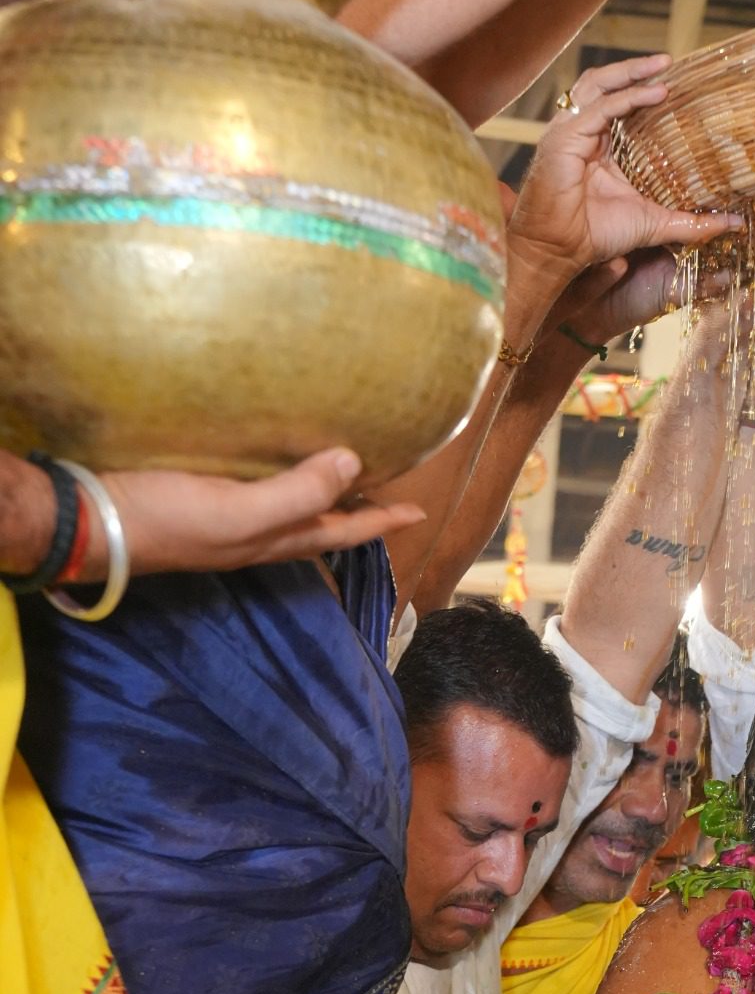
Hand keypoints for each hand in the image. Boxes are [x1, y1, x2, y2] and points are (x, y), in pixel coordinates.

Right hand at [102, 449, 422, 574]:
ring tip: (344, 467)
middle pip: (323, 524)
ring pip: (292, 508)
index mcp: (276, 539)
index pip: (344, 531)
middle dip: (359, 508)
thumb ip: (297, 493)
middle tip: (390, 486)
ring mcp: (230, 518)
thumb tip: (352, 462)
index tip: (420, 509)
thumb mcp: (239, 512)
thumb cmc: (169, 520)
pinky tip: (270, 454)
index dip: (383, 519)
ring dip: (322, 491)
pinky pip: (257, 487)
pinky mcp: (202, 497)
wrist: (94, 524)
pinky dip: (278, 473)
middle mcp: (260, 533)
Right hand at [506, 57, 738, 296]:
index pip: (619, 104)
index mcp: (598, 146)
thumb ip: (692, 222)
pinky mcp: (563, 139)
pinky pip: (597, 109)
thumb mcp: (656, 224)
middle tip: (669, 62)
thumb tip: (734, 223)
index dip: (643, 88)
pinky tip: (654, 93)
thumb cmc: (596, 236)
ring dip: (629, 72)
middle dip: (635, 69)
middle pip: (605, 85)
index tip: (676, 82)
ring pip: (596, 86)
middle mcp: (582, 133)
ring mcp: (569, 133)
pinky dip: (625, 98)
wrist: (560, 252)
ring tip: (661, 67)